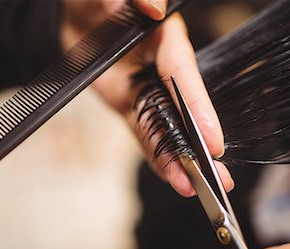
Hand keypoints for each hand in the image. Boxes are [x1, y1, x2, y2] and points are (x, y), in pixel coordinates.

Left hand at [61, 0, 232, 196]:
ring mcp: (146, 93)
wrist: (71, 15)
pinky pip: (144, 135)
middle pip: (183, 113)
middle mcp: (161, 72)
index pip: (184, 77)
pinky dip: (156, 158)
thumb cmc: (101, 0)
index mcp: (165, 41)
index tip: (213, 141)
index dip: (199, 109)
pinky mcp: (130, 107)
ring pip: (166, 132)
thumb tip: (154, 7)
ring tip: (193, 190)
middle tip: (218, 181)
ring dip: (179, 161)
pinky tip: (170, 178)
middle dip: (199, 148)